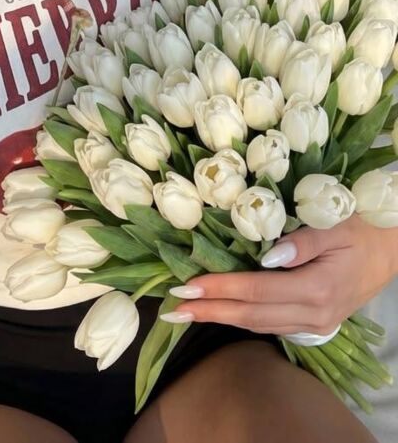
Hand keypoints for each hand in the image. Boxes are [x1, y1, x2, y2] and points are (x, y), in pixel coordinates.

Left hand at [168, 215, 397, 335]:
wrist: (392, 251)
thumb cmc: (362, 228)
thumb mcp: (336, 223)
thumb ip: (302, 240)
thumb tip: (266, 255)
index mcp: (317, 287)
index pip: (256, 291)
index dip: (220, 289)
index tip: (187, 287)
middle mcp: (314, 313)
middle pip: (252, 315)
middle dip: (210, 311)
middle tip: (172, 309)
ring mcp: (315, 322)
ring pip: (259, 325)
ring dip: (221, 318)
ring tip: (187, 314)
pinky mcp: (314, 322)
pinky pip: (271, 324)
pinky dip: (242, 319)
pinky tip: (221, 312)